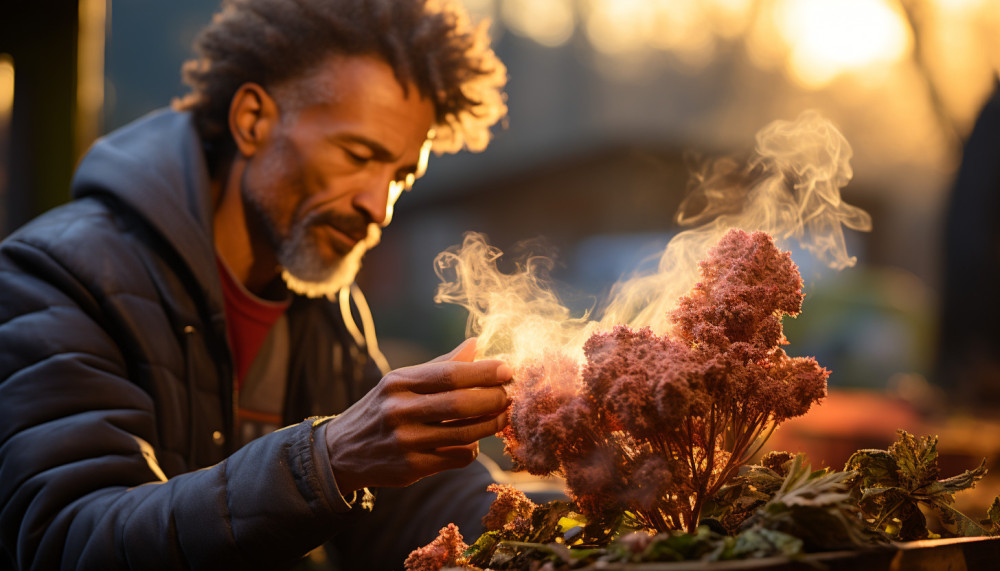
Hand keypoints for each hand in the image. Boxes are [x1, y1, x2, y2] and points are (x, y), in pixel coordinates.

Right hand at [325, 338, 511, 492]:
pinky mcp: (410, 468)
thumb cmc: (381, 409)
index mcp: (398, 382)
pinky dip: (473, 448)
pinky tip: (475, 440)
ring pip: (464, 433)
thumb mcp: (401, 382)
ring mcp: (404, 441)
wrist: (340, 452)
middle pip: (460, 404)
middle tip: (511, 394)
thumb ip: (441, 365)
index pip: (450, 374)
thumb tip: (476, 343)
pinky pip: (456, 457)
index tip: (509, 369)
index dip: (485, 372)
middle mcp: (399, 410)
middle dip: (494, 398)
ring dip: (491, 425)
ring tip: (503, 416)